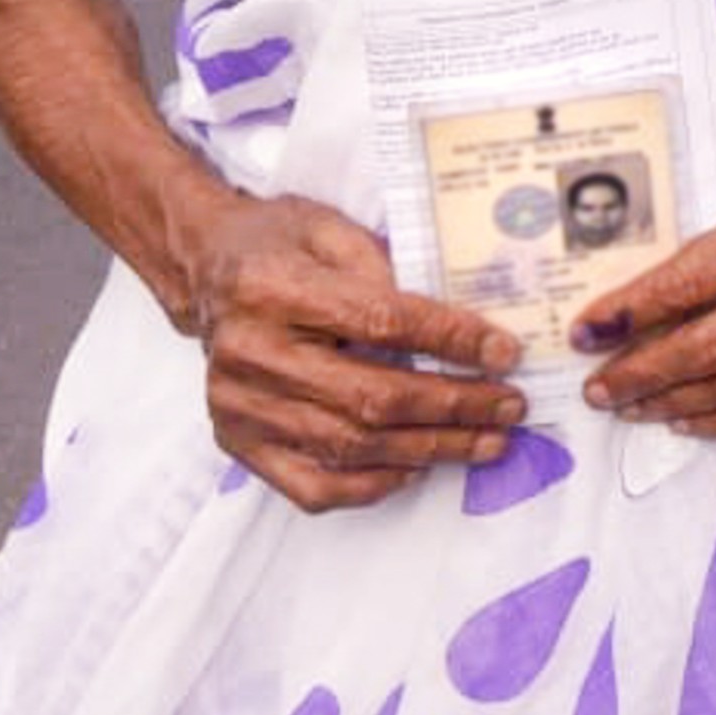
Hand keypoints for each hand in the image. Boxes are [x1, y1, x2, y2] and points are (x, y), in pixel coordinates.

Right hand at [186, 192, 529, 511]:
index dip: (450, 341)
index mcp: (271, 289)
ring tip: (486, 441)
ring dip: (430, 450)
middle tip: (510, 405)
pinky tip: (419, 466)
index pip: (379, 322)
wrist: (205, 273)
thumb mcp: (329, 227)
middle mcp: (249, 355)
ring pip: (351, 447)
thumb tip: (459, 322)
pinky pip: (314, 486)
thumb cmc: (276, 244)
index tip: (505, 352)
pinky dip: (374, 485)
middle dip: (453, 407)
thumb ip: (386, 265)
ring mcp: (239, 408)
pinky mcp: (238, 443)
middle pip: (369, 397)